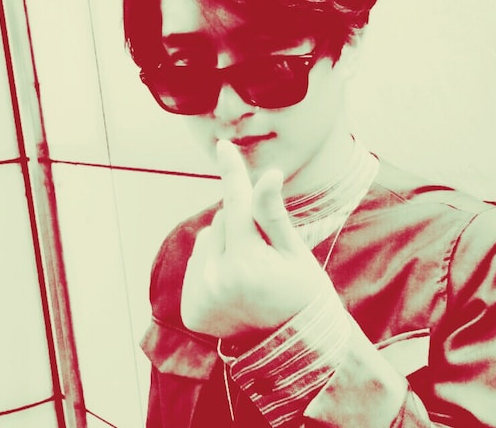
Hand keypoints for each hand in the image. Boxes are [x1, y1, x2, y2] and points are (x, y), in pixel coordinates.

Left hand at [180, 140, 330, 342]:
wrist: (295, 349)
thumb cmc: (303, 293)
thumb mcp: (295, 251)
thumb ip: (273, 214)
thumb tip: (268, 174)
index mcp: (247, 263)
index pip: (237, 204)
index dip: (232, 171)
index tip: (222, 146)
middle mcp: (217, 281)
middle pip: (223, 220)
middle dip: (242, 223)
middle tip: (266, 251)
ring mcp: (201, 297)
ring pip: (208, 239)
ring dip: (226, 242)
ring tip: (251, 271)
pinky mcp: (191, 309)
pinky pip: (199, 263)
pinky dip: (214, 263)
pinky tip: (235, 284)